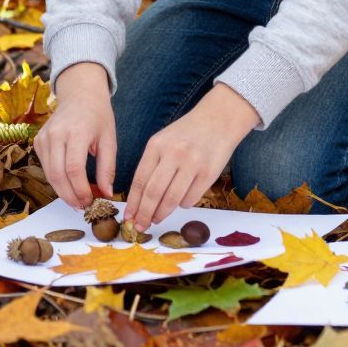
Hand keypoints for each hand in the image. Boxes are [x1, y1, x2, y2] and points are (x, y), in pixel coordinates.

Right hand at [33, 63, 115, 208]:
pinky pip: (46, 167)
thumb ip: (108, 168)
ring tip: (78, 199)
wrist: (80, 93)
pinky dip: (56, 180)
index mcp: (76, 131)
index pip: (73, 168)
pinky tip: (69, 183)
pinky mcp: (38, 141)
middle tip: (83, 206)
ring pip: (49, 174)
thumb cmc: (98, 115)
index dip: (80, 190)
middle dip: (70, 196)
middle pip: (57, 175)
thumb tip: (107, 194)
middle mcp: (55, 134)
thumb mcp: (109, 139)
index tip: (91, 201)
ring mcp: (43, 137)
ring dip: (63, 191)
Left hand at [124, 83, 259, 229]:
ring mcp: (192, 164)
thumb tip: (139, 199)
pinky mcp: (209, 174)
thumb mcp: (163, 141)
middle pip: (153, 193)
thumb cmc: (186, 134)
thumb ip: (151, 165)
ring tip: (156, 219)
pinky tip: (180, 202)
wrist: (218, 119)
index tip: (129, 217)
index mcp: (156, 145)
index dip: (133, 203)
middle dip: (144, 214)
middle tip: (140, 226)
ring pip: (171, 199)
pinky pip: (190, 199)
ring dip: (162, 213)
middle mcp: (173, 154)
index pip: (140, 180)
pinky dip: (182, 205)